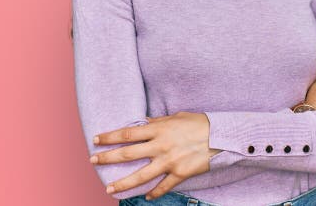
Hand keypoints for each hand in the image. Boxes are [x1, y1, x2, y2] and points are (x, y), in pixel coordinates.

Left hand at [89, 112, 219, 199]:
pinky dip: (154, 193)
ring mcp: (170, 161)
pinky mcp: (180, 173)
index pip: (128, 133)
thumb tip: (143, 123)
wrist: (222, 136)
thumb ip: (158, 121)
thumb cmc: (199, 123)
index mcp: (159, 128)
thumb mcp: (176, 117)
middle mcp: (161, 145)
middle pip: (128, 154)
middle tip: (93, 161)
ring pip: (141, 175)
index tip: (96, 140)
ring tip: (109, 188)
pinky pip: (163, 186)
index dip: (110, 137)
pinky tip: (146, 197)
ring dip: (123, 183)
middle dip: (108, 158)